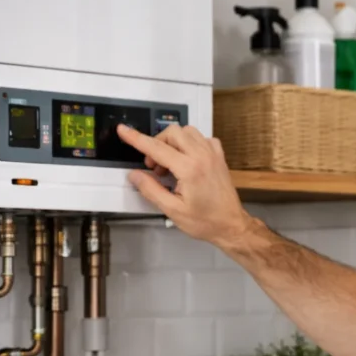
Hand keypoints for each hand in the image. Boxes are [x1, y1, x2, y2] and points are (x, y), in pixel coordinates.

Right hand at [117, 124, 255, 248]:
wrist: (231, 225)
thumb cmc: (206, 221)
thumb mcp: (173, 211)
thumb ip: (151, 190)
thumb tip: (135, 175)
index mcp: (189, 169)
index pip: (156, 148)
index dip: (136, 138)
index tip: (124, 130)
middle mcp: (202, 156)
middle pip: (172, 132)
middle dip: (157, 144)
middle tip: (154, 166)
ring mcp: (213, 154)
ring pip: (187, 132)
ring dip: (173, 142)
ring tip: (169, 164)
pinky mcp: (219, 156)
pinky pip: (201, 138)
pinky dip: (190, 144)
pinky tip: (186, 160)